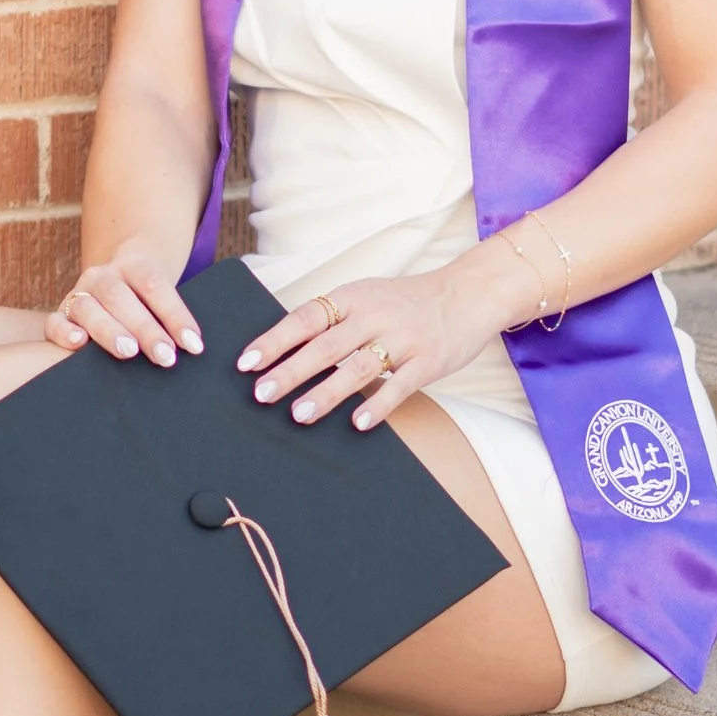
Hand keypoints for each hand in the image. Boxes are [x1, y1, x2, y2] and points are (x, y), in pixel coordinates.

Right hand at [44, 246, 201, 369]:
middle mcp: (102, 276)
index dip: (175, 315)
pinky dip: (64, 332)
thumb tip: (195, 348)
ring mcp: (78, 293)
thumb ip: (172, 318)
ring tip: (129, 352)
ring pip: (88, 307)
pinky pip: (54, 322)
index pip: (154, 284)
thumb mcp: (160, 299)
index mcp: (132, 264)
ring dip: (110, 331)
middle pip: (120, 297)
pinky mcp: (60, 314)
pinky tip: (79, 343)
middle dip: (145, 328)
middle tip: (165, 356)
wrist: (114, 284)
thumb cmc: (146, 303)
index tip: (193, 344)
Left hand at [236, 267, 493, 432]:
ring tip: (299, 414)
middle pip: (325, 345)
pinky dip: (378, 405)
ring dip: (326, 392)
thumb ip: (333, 320)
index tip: (246, 362)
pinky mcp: (428, 361)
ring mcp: (403, 338)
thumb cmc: (408, 301)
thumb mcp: (368, 297)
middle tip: (261, 394)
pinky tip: (358, 423)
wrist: (470, 292)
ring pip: (358, 367)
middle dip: (290, 371)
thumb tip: (284, 350)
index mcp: (353, 297)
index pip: (305, 318)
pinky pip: (399, 386)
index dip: (275, 340)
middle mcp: (374, 315)